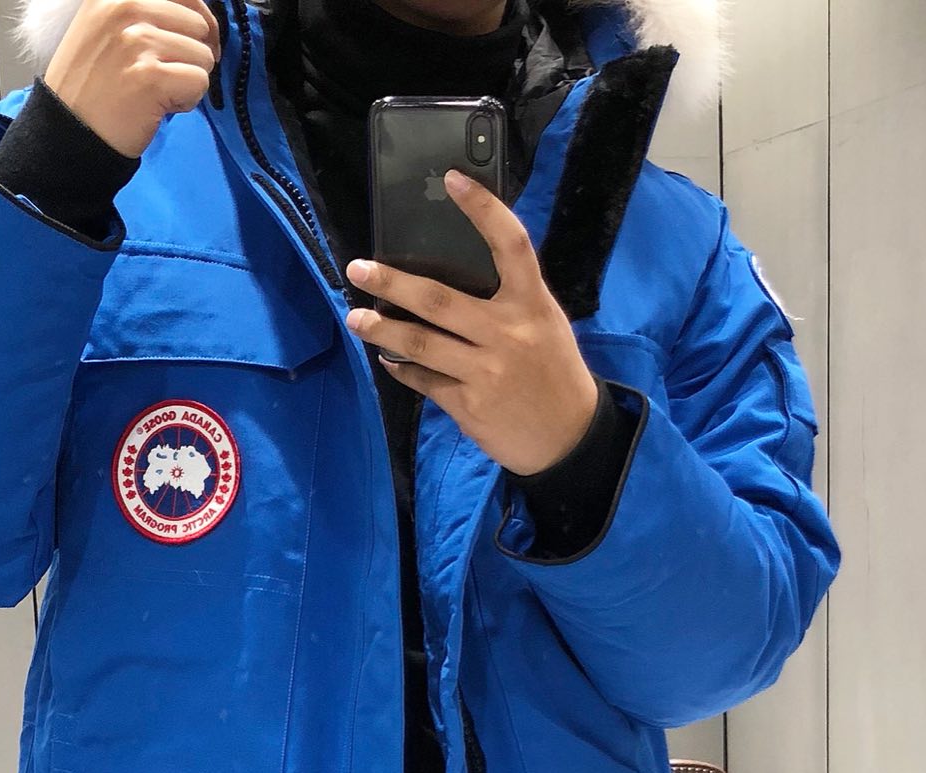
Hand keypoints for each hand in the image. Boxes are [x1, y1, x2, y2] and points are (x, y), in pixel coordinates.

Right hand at [43, 0, 221, 159]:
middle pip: (198, 25)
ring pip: (202, 55)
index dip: (200, 20)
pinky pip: (200, 82)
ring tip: (155, 92)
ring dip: (187, 80)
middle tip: (162, 77)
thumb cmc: (90, 85)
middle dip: (190, 56)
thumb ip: (146, 11)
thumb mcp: (106, 25)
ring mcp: (139, 41)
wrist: (69, 131)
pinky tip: (158, 106)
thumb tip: (200, 18)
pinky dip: (187, 101)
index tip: (198, 41)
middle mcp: (126, 6)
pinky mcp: (152, 76)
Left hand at [343, 169, 599, 475]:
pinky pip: (425, 381)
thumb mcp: (545, 325)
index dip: (483, 209)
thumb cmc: (555, 374)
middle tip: (358, 269)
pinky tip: (387, 357)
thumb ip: (510, 301)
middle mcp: (507, 333)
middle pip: (439, 300)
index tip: (453, 180)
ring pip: (421, 343)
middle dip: (393, 282)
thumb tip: (455, 278)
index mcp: (532, 304)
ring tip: (355, 318)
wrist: (570, 439)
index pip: (511, 244)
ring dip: (382, 329)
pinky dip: (402, 368)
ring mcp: (485, 371)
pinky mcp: (469, 405)